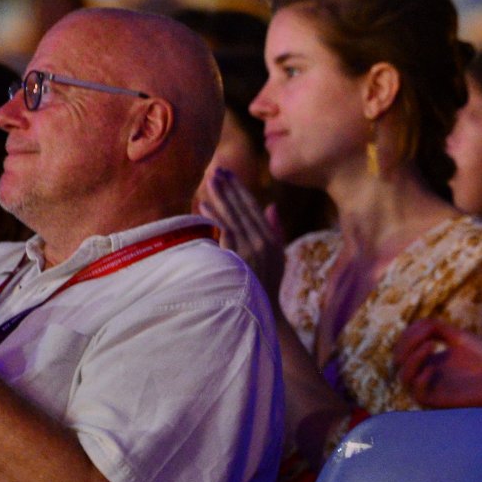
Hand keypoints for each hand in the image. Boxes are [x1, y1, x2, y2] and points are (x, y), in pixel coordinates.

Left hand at [199, 168, 285, 300]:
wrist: (263, 311)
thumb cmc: (267, 285)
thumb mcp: (277, 256)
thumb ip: (275, 230)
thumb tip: (271, 206)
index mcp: (272, 239)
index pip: (254, 208)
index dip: (241, 189)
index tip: (229, 173)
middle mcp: (263, 241)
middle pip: (243, 209)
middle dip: (229, 187)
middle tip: (216, 169)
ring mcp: (251, 250)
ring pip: (233, 217)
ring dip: (220, 197)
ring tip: (210, 180)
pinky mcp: (239, 258)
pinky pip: (225, 232)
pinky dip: (215, 217)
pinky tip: (204, 205)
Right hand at [395, 318, 481, 408]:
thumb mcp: (460, 338)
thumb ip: (438, 328)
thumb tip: (419, 324)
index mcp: (429, 359)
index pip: (403, 346)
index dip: (409, 334)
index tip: (427, 325)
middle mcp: (426, 374)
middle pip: (398, 361)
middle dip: (407, 344)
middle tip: (426, 335)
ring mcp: (431, 388)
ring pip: (403, 377)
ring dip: (412, 358)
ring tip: (430, 345)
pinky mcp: (439, 401)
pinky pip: (418, 393)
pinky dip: (421, 378)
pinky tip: (433, 367)